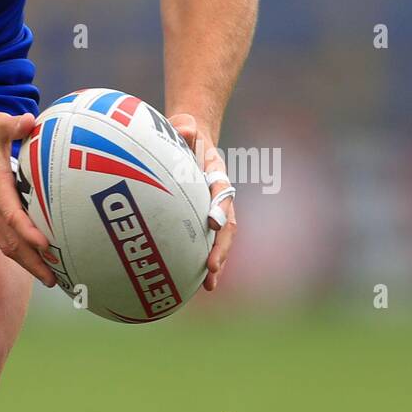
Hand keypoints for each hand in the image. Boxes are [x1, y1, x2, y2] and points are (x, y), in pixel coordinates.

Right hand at [0, 110, 56, 286]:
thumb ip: (15, 125)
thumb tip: (32, 121)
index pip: (11, 214)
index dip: (29, 231)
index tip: (46, 245)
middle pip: (11, 241)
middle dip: (32, 262)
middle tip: (55, 280)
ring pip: (6, 243)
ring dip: (27, 262)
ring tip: (50, 277)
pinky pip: (4, 235)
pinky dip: (20, 250)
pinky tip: (36, 256)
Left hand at [168, 113, 235, 292]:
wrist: (192, 137)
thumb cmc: (185, 132)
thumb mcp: (184, 125)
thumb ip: (185, 127)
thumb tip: (184, 127)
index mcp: (216, 173)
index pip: (221, 192)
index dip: (219, 208)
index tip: (213, 223)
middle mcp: (220, 195)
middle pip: (227, 225)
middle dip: (222, 248)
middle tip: (211, 267)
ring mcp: (214, 208)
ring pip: (220, 239)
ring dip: (217, 261)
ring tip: (209, 285)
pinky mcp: (202, 217)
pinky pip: (205, 241)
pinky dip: (203, 260)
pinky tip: (194, 283)